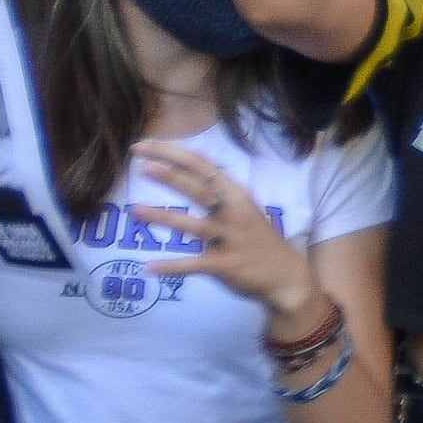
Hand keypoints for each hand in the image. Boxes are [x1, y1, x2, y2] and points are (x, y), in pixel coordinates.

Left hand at [126, 140, 320, 323]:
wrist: (286, 277)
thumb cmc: (259, 241)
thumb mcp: (245, 209)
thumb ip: (220, 194)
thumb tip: (187, 175)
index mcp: (237, 195)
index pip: (203, 166)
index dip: (174, 153)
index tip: (147, 145)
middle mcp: (234, 213)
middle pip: (199, 188)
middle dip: (169, 175)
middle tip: (140, 164)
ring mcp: (230, 239)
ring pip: (193, 225)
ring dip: (163, 217)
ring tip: (136, 210)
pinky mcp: (225, 265)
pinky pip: (194, 265)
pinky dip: (172, 266)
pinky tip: (149, 267)